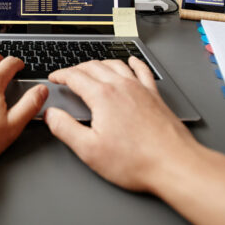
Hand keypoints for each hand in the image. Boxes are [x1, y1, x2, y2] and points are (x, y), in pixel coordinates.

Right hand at [44, 57, 198, 191]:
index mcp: (103, 97)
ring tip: (91, 67)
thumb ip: (65, 129)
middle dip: (76, 68)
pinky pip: (142, 70)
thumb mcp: (89, 150)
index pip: (75, 77)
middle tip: (68, 75)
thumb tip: (51, 115)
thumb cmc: (136, 161)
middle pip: (93, 66)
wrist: (174, 164)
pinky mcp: (154, 96)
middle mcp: (121, 86)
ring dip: (99, 63)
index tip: (54, 78)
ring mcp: (140, 89)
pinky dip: (133, 62)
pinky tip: (131, 61)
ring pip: (115, 64)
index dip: (61, 75)